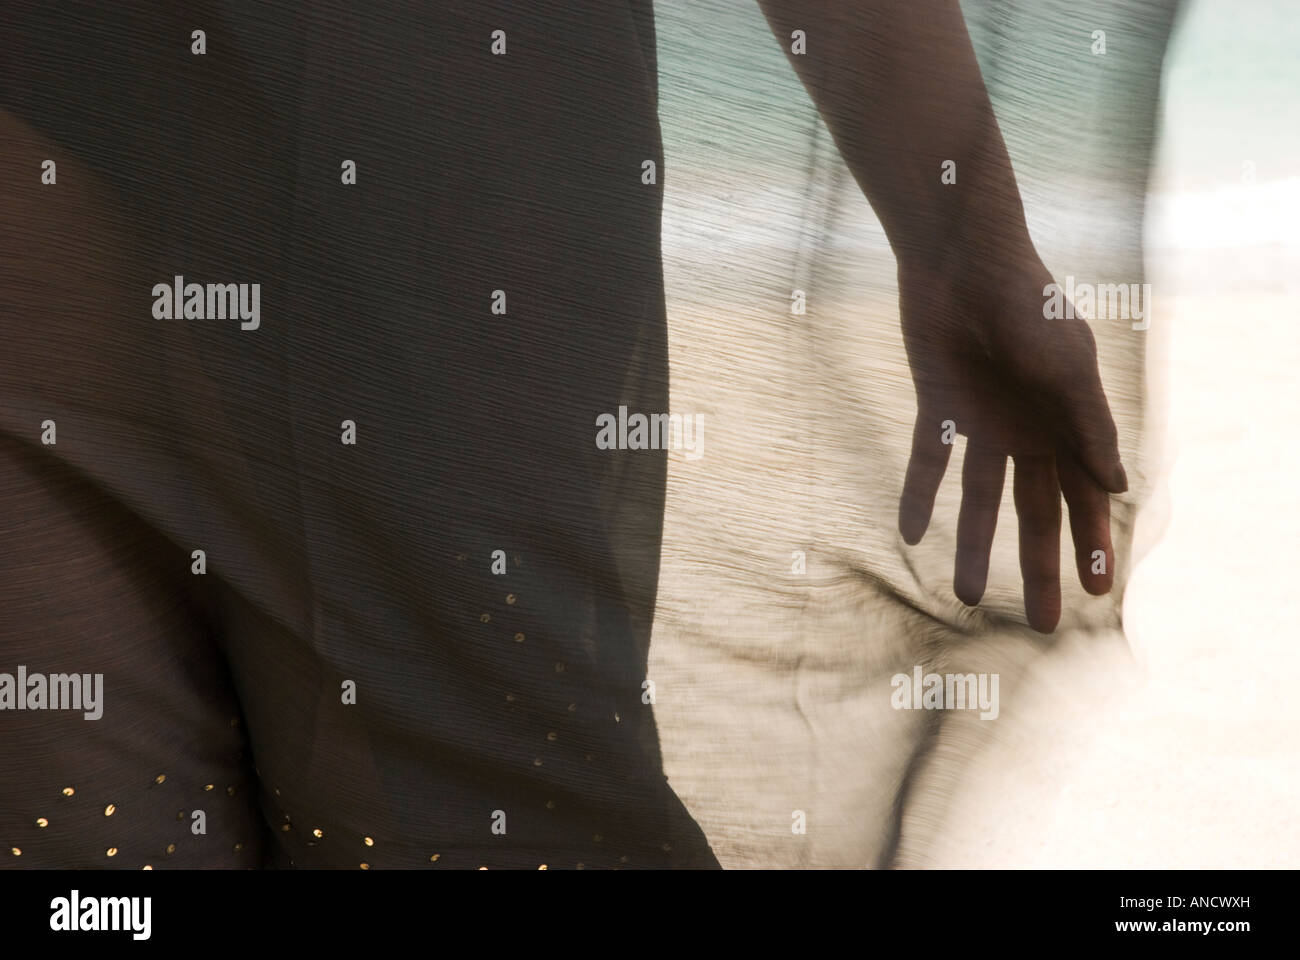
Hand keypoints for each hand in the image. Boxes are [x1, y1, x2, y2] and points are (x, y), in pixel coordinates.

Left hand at [895, 240, 1127, 632]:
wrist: (964, 261)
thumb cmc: (1029, 307)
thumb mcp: (1068, 370)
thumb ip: (1088, 428)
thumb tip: (1117, 488)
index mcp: (1069, 424)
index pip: (1085, 500)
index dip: (1093, 546)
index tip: (1098, 595)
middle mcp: (1027, 431)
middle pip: (1036, 513)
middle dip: (1040, 567)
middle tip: (1045, 623)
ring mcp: (982, 423)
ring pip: (979, 500)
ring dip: (975, 546)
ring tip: (967, 597)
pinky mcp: (937, 408)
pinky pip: (929, 462)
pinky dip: (919, 497)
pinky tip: (912, 536)